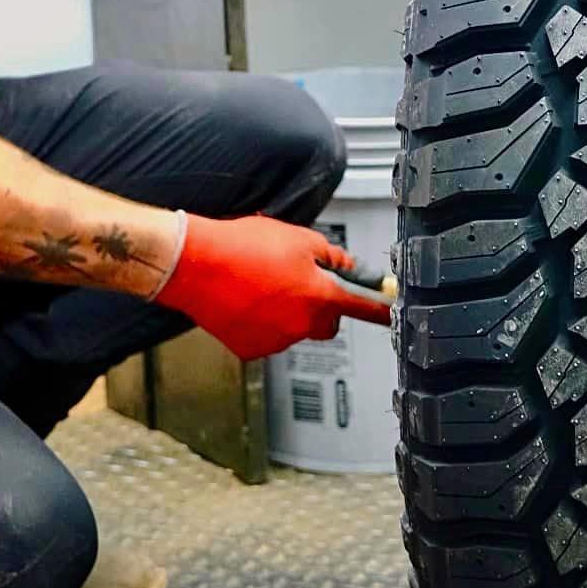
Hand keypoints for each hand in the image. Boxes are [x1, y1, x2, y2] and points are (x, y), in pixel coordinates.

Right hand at [156, 213, 391, 361]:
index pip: (362, 307)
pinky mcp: (252, 349)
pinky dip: (264, 324)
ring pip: (296, 329)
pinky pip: (269, 337)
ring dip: (290, 313)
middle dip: (322, 305)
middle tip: (301, 280)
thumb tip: (346, 266)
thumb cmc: (241, 246)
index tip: (392, 315)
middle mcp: (301, 324)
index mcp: (319, 295)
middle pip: (328, 321)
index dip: (381, 310)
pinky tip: (247, 301)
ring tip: (263, 284)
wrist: (194, 263)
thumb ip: (330, 256)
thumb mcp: (297, 238)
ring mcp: (276, 340)